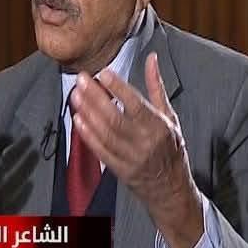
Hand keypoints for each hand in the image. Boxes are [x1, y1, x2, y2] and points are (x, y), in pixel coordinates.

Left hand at [69, 52, 202, 247]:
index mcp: (159, 126)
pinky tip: (78, 120)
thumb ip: (156, 86)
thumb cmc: (170, 146)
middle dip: (95, 97)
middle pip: (115, 117)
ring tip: (75, 96)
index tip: (102, 73)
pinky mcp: (120, 170)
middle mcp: (145, 142)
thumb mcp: (169, 115)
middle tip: (80, 80)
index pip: (135, 104)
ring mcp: (132, 157)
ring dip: (88, 113)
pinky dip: (88, 135)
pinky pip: (101, 151)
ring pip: (105, 133)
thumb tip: (151, 58)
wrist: (171, 188)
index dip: (118, 88)